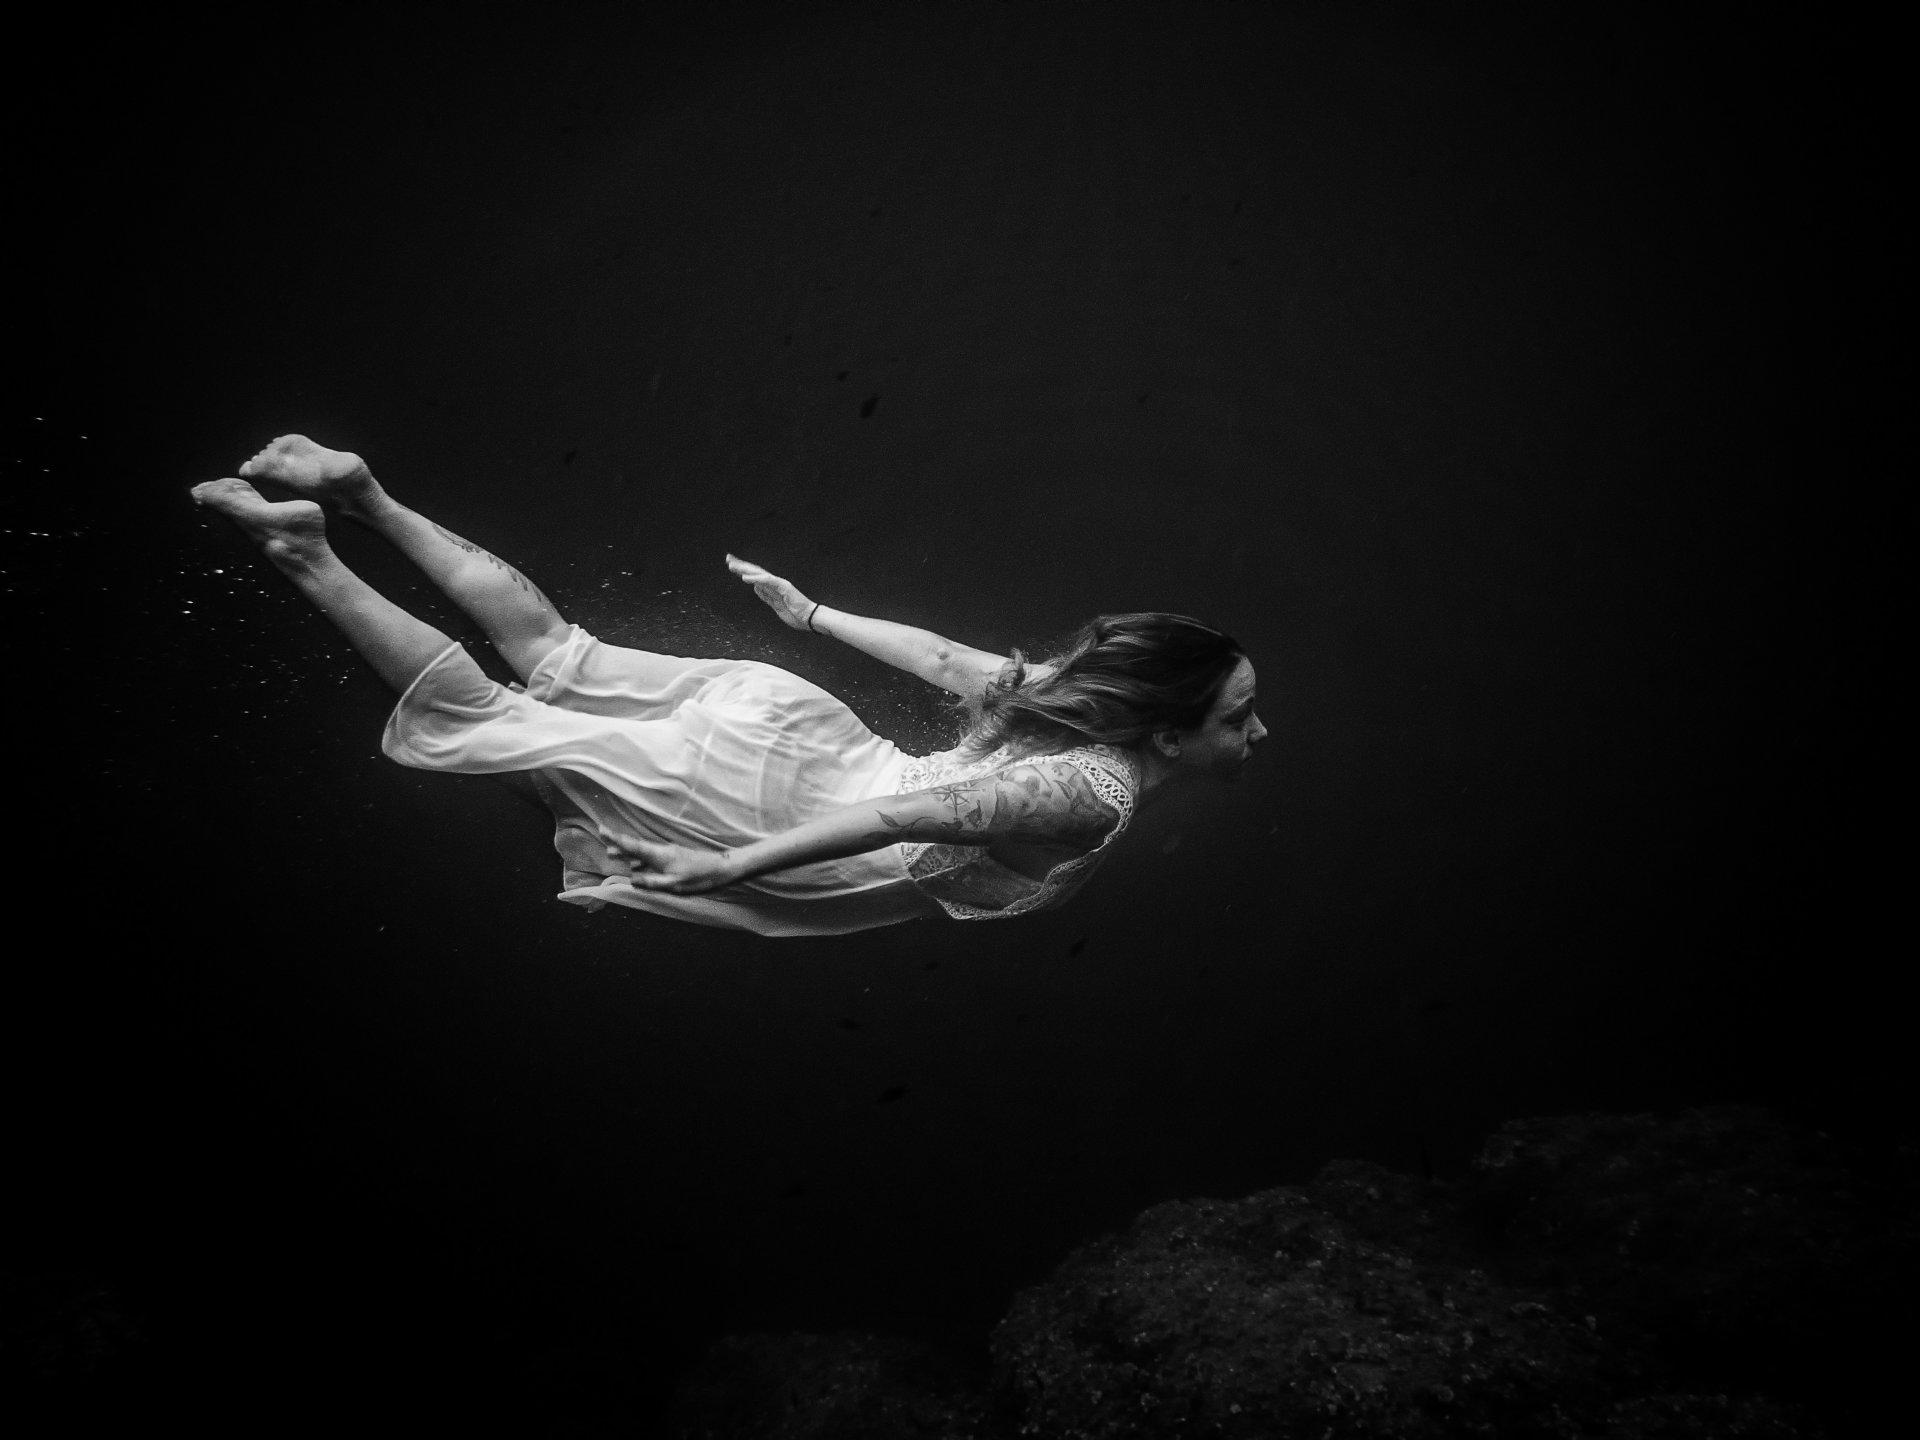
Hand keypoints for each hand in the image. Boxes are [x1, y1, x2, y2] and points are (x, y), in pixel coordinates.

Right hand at [598, 826, 738, 894]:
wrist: (720, 868)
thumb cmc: (698, 877)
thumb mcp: (673, 884)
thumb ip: (651, 882)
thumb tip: (631, 880)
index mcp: (658, 855)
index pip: (632, 846)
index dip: (616, 839)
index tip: (602, 830)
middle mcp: (661, 850)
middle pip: (635, 847)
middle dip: (619, 845)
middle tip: (604, 841)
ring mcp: (668, 853)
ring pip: (643, 852)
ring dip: (628, 853)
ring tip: (614, 854)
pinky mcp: (673, 857)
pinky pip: (651, 857)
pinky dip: (640, 859)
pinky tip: (637, 865)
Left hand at [726, 553, 815, 630]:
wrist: (809, 618)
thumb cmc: (795, 614)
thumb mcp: (776, 606)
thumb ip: (766, 596)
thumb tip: (756, 588)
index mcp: (772, 587)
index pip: (755, 576)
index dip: (743, 570)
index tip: (731, 566)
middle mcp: (775, 583)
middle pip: (755, 571)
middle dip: (741, 565)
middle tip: (728, 558)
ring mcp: (779, 584)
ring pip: (759, 574)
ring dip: (745, 570)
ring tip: (732, 566)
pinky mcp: (783, 587)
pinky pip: (767, 581)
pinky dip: (756, 578)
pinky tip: (745, 578)